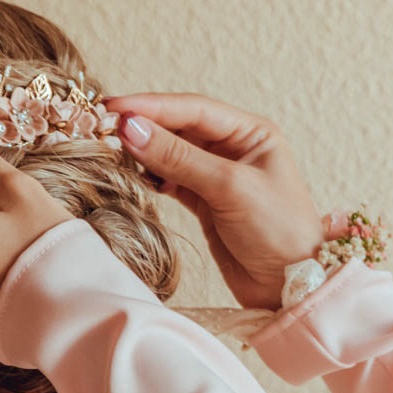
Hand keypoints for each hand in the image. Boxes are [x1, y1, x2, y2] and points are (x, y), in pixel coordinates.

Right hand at [107, 93, 324, 308]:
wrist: (291, 286)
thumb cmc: (279, 232)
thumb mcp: (230, 188)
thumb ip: (180, 158)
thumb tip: (131, 128)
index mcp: (252, 133)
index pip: (194, 109)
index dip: (152, 106)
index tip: (114, 108)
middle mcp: (235, 149)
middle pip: (179, 127)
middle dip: (143, 127)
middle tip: (102, 128)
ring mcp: (218, 175)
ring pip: (171, 153)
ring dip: (143, 152)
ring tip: (112, 152)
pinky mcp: (205, 202)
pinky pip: (170, 179)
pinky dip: (151, 177)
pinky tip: (135, 177)